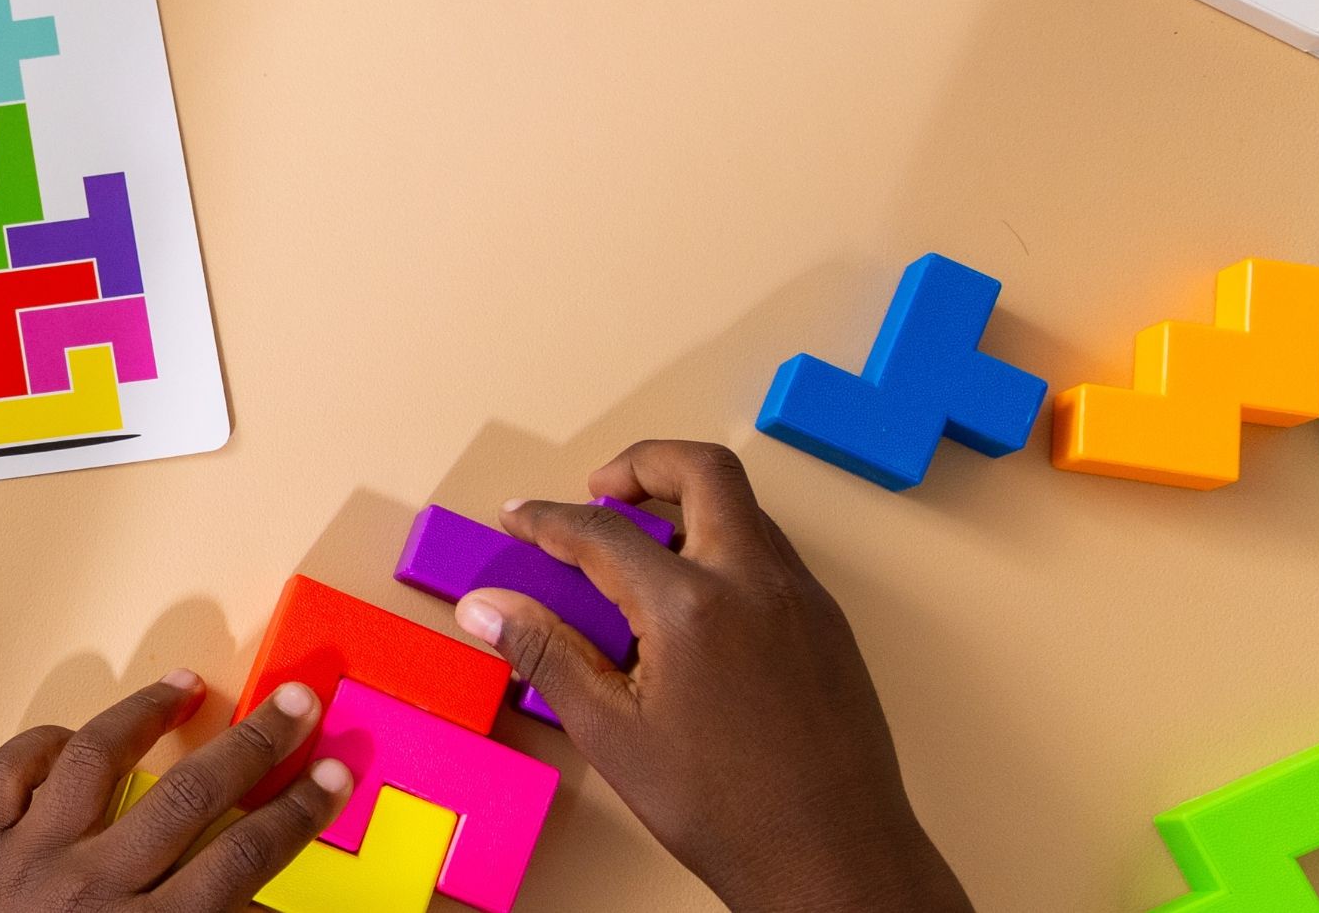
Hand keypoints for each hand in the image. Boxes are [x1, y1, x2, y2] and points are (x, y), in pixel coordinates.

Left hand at [0, 673, 351, 911]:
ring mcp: (28, 856)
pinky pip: (11, 768)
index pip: (242, 857)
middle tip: (294, 704)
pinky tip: (75, 734)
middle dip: (255, 742)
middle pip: (192, 795)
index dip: (296, 812)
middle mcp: (92, 886)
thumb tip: (259, 908)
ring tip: (186, 685)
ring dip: (148, 712)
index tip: (331, 776)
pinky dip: (43, 744)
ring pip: (97, 756)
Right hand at [453, 440, 972, 911]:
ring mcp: (803, 599)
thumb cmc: (723, 807)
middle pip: (702, 472)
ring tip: (641, 552)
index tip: (518, 521)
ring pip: (745, 510)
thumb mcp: (611, 733)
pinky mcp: (829, 625)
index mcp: (691, 606)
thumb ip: (548, 654)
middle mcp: (756, 582)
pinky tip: (694, 606)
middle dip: (643, 464)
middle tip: (599, 491)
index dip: (547, 521)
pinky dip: (725, 548)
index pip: (602, 533)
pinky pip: (771, 555)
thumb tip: (487, 606)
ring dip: (689, 506)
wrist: (832, 854)